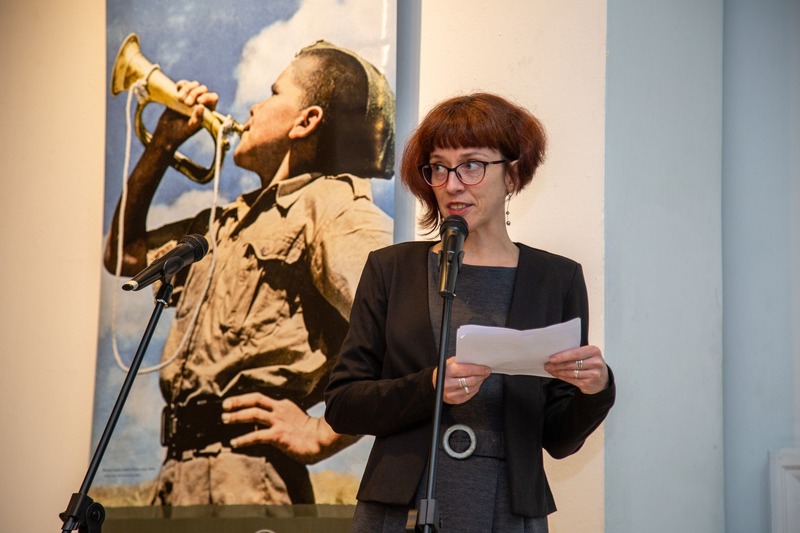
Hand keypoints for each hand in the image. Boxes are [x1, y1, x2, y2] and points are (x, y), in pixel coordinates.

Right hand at [150, 80, 219, 150]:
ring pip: (193, 85)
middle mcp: (200, 103)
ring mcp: (190, 98)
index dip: (207, 96)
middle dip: (194, 93)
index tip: (198, 101)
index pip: (213, 98)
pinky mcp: (180, 95)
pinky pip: (183, 84)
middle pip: (203, 89)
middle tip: (186, 103)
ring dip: (187, 88)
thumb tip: (201, 107)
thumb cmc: (180, 134)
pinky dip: (181, 85)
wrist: (166, 133)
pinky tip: (177, 91)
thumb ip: (197, 119)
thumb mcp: (190, 129)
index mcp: (207, 111)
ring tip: (179, 99)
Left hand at [220, 392, 356, 463]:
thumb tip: (266, 427)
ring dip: (236, 416)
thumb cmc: (311, 434)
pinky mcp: (278, 435)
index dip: (246, 399)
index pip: (261, 398)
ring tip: (225, 419)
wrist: (323, 439)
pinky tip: (234, 442)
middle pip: (255, 400)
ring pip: (253, 414)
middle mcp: (280, 410)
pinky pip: (256, 436)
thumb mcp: (295, 420)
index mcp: (284, 405)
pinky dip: (243, 439)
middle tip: (224, 405)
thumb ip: (282, 419)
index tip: (234, 401)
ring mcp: (279, 422)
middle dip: (237, 402)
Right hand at [433, 356, 491, 404]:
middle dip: (481, 375)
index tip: (486, 368)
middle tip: (487, 372)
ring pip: (472, 388)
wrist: (436, 384)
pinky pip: (470, 394)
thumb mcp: (450, 362)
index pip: (466, 370)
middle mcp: (448, 384)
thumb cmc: (445, 371)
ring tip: (482, 376)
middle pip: (471, 380)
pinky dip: (476, 388)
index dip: (478, 369)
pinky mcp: (455, 400)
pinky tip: (476, 383)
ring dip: (480, 382)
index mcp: (446, 372)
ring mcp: (451, 394)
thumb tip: (478, 360)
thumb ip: (462, 361)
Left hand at [543, 345, 608, 393]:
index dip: (562, 356)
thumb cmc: (591, 363)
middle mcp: (596, 362)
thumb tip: (555, 355)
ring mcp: (593, 374)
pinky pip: (572, 380)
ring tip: (550, 369)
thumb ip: (575, 353)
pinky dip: (562, 377)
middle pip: (572, 364)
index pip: (575, 354)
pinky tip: (557, 375)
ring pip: (571, 373)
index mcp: (594, 351)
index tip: (552, 358)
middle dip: (557, 365)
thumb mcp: (587, 354)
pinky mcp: (589, 383)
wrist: (602, 378)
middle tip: (547, 364)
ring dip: (558, 371)